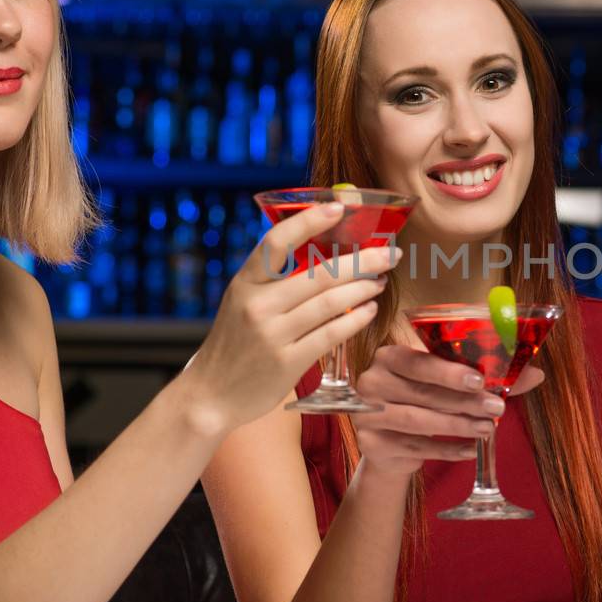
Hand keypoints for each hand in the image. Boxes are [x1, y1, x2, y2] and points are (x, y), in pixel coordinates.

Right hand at [185, 203, 395, 432]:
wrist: (211, 394)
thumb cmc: (235, 343)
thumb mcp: (242, 302)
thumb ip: (273, 280)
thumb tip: (323, 251)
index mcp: (245, 282)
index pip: (277, 241)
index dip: (309, 220)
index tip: (339, 208)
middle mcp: (257, 305)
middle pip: (319, 273)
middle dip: (362, 259)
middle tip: (389, 252)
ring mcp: (273, 334)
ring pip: (330, 302)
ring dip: (364, 287)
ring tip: (380, 280)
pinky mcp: (287, 362)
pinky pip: (331, 333)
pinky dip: (356, 318)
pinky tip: (370, 309)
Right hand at [353, 344, 545, 476]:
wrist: (390, 444)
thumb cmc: (424, 401)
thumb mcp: (449, 384)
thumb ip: (487, 377)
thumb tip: (536, 374)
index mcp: (389, 356)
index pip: (418, 361)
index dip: (449, 371)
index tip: (480, 380)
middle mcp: (371, 382)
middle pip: (423, 394)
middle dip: (465, 402)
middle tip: (497, 409)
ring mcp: (367, 415)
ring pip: (420, 422)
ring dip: (458, 426)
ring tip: (488, 430)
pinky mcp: (371, 444)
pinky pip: (416, 448)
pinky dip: (447, 450)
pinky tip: (471, 450)